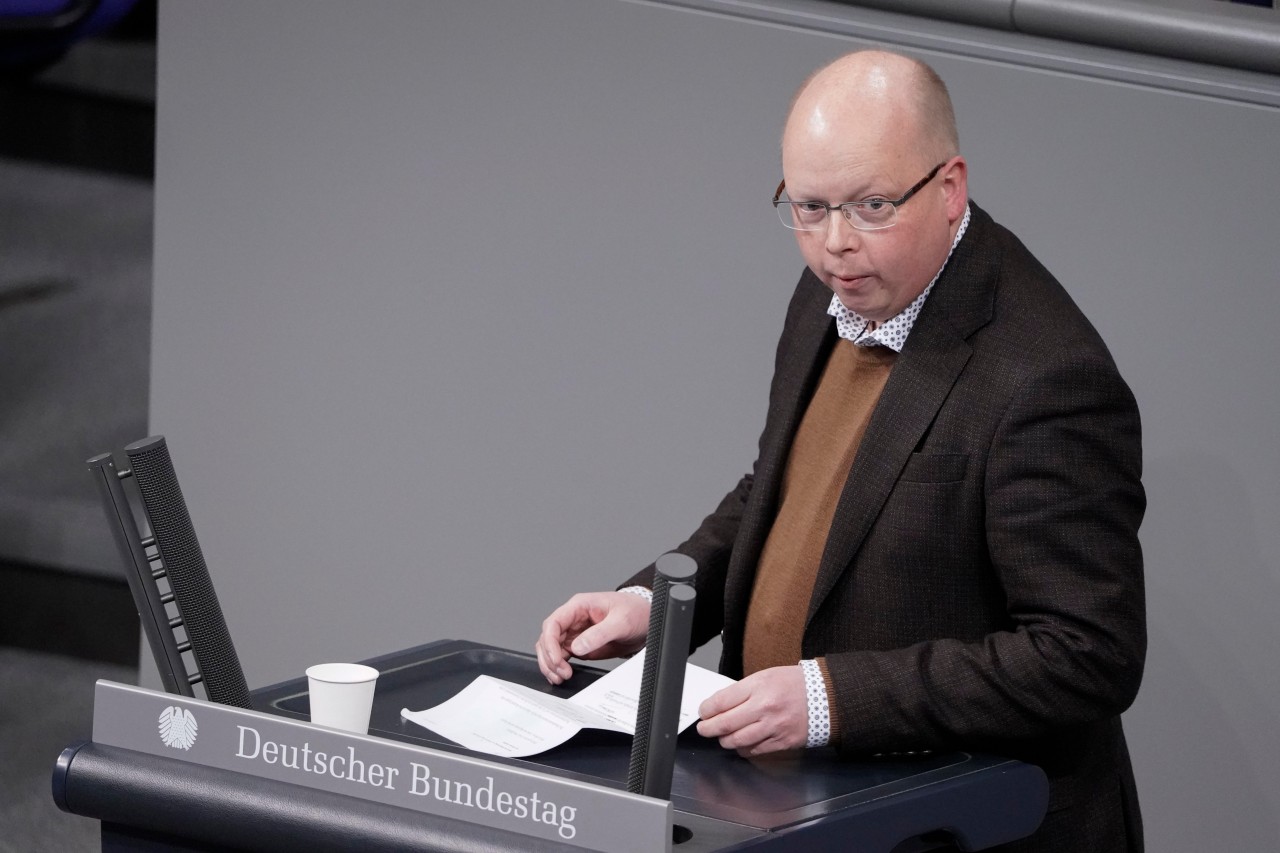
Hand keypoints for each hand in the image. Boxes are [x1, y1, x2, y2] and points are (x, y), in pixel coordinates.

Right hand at [535, 591, 649, 684]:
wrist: (647, 620)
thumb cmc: (635, 612)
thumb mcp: (621, 621)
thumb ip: (599, 634)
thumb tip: (577, 648)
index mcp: (579, 606)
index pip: (554, 623)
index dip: (550, 643)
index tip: (557, 660)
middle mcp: (573, 619)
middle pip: (548, 638)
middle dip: (550, 657)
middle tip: (562, 673)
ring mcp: (575, 633)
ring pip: (551, 648)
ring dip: (551, 664)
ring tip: (560, 677)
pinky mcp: (580, 645)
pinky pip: (561, 655)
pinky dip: (557, 666)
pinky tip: (561, 676)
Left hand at [696, 665, 808, 756]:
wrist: (826, 697)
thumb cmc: (795, 684)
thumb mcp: (766, 676)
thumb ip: (743, 691)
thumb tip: (720, 705)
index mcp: (759, 687)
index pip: (722, 701)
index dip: (707, 709)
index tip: (703, 712)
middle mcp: (765, 708)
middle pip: (725, 724)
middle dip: (708, 728)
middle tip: (704, 729)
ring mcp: (773, 727)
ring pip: (737, 741)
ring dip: (724, 740)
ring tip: (721, 736)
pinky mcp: (781, 743)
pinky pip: (754, 751)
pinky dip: (743, 749)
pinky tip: (741, 743)